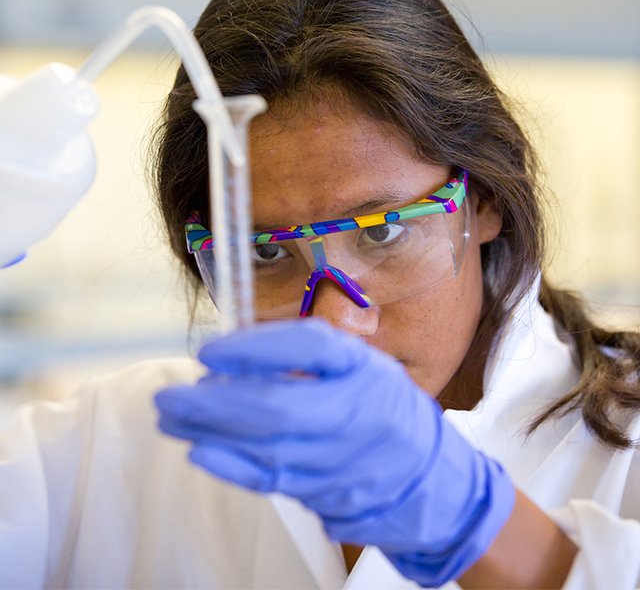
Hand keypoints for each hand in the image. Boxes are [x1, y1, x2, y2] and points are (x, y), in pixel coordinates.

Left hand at [154, 318, 513, 585]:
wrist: (426, 475)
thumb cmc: (384, 407)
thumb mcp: (359, 365)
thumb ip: (307, 356)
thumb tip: (239, 354)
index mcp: (364, 371)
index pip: (310, 348)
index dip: (256, 347)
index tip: (210, 350)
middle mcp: (355, 413)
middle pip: (279, 406)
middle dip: (215, 401)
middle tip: (169, 395)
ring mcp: (340, 458)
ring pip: (268, 446)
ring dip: (211, 431)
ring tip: (170, 417)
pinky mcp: (325, 491)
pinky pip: (274, 479)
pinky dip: (232, 466)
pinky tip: (200, 452)